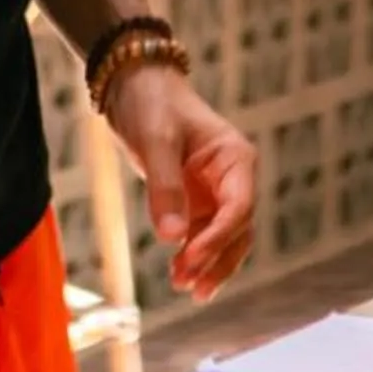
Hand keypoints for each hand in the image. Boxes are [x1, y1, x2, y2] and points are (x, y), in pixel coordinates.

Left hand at [102, 64, 257, 300]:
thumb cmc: (151, 103)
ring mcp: (216, 191)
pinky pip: (203, 235)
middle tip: (189, 287)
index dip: (218, 238)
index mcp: (236, 158)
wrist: (133, 84)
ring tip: (183, 287)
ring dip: (208, 264)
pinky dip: (194, 255)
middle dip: (217, 259)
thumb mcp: (155, 142)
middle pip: (238, 230)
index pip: (239, 207)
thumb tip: (172, 238)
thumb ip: (165, 188)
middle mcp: (233, 178)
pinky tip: (178, 273)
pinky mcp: (196, 200)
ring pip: (224, 238)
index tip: (191, 260)